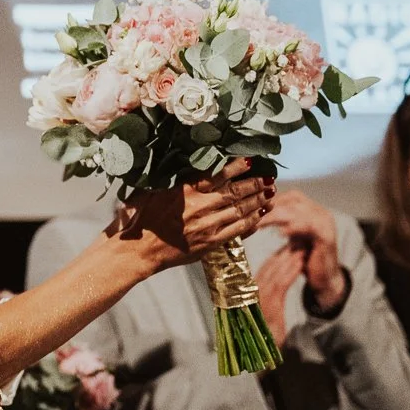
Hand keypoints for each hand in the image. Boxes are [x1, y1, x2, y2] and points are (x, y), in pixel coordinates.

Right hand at [114, 158, 271, 270]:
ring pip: (240, 210)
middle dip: (254, 184)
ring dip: (257, 201)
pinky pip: (237, 230)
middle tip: (268, 178)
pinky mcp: (211, 243)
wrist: (140, 249)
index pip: (216, 175)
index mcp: (184, 190)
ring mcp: (206, 226)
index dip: (235, 167)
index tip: (249, 160)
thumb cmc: (142, 218)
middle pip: (234, 192)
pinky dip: (251, 221)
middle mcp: (199, 206)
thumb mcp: (153, 191)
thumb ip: (176, 181)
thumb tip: (195, 169)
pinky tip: (260, 215)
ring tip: (270, 193)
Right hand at [255, 243, 305, 348]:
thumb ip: (262, 300)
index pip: (263, 269)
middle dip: (284, 252)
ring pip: (275, 272)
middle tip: (297, 240)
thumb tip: (266, 286)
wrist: (258, 357)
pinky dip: (290, 272)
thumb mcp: (260, 316)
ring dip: (290, 258)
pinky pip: (281, 283)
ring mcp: (257, 298)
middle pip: (268, 267)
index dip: (276, 257)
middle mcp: (249, 292)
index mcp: (246, 293)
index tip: (288, 247)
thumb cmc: (259, 338)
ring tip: (302, 248)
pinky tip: (299, 264)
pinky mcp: (268, 305)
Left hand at [260, 188, 346, 312]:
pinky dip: (295, 227)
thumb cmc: (304, 258)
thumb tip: (252, 210)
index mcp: (311, 208)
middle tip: (249, 215)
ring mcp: (325, 222)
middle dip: (269, 208)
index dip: (268, 200)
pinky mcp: (327, 236)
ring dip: (275, 217)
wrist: (324, 280)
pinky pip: (310, 227)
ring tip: (259, 224)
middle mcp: (319, 211)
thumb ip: (279, 221)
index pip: (288, 196)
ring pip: (297, 212)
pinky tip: (281, 233)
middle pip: (291, 202)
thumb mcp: (291, 236)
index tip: (249, 207)